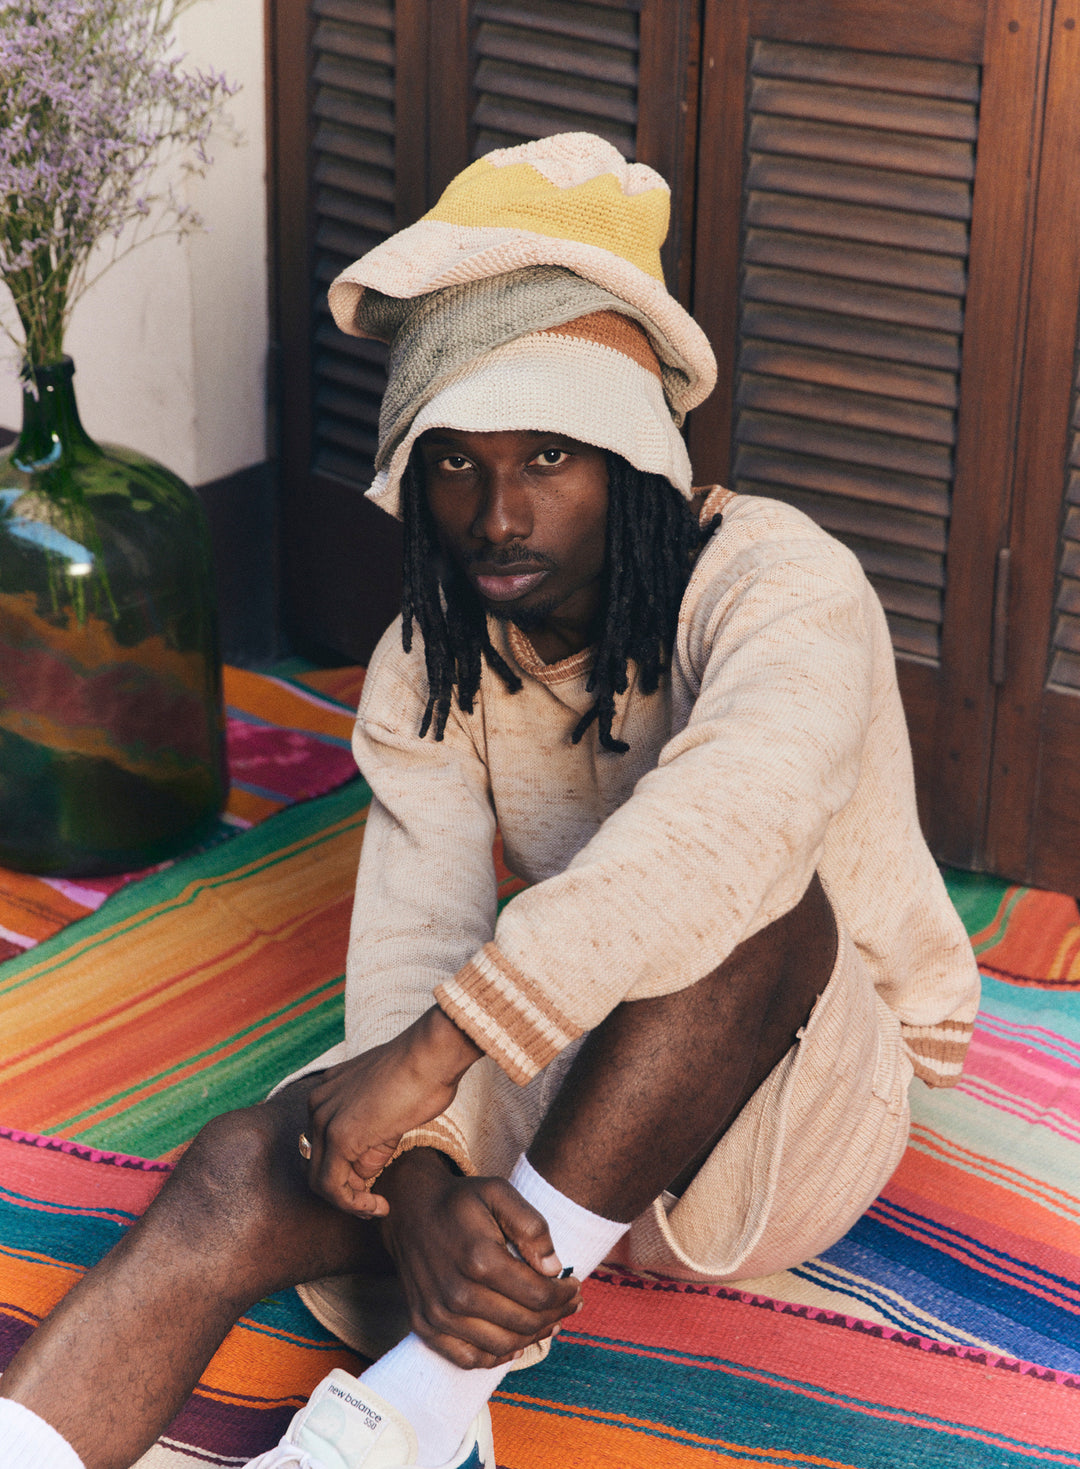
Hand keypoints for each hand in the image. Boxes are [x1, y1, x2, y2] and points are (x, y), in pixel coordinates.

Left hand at [303, 1006, 481, 1217]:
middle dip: (344, 1189)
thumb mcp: (385, 1109)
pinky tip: (380, 1205)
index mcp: (326, 1092)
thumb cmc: (422, 1075)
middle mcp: (317, 1103)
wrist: (433, 1056)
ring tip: (378, 1206)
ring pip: (320, 1180)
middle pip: (316, 1164)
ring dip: (350, 1201)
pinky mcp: (339, 1137)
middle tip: (373, 1201)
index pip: (320, 1146)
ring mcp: (324, 1119)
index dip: (343, 1172)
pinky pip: (333, 1186)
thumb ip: (368, 1137)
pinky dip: (354, 1204)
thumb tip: (362, 1172)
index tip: (370, 1186)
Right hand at [379, 1149, 581, 1367]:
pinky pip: (468, 1359)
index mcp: (479, 1259)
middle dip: (556, 1315)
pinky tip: (514, 1342)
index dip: (565, 1295)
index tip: (575, 1285)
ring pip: (502, 1345)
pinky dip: (496, 1357)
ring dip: (533, 1337)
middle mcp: (457, 1293)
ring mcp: (438, 1314)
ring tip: (550, 1321)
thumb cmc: (460, 1201)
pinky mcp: (425, 1326)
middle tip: (570, 1304)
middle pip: (524, 1323)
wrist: (410, 1210)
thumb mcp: (499, 1192)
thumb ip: (531, 1225)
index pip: (538, 1295)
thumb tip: (553, 1268)